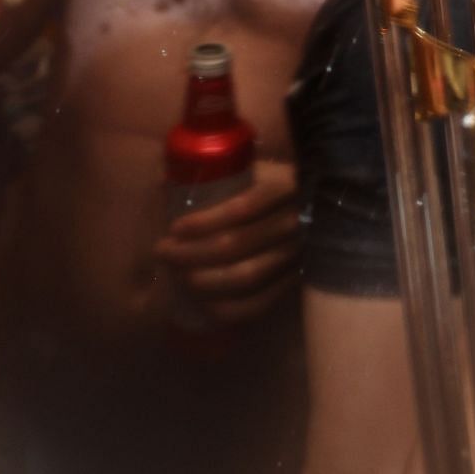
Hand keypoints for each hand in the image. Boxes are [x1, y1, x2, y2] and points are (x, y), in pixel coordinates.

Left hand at [154, 159, 302, 324]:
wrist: (312, 204)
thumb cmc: (264, 181)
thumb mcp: (250, 165)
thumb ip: (218, 168)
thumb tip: (166, 181)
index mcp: (285, 185)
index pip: (242, 208)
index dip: (205, 222)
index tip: (175, 228)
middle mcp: (297, 220)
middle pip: (237, 244)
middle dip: (191, 253)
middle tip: (163, 251)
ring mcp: (301, 254)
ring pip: (247, 276)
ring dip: (204, 280)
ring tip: (176, 274)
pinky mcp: (296, 282)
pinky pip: (260, 304)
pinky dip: (228, 308)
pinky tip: (203, 304)